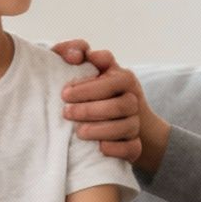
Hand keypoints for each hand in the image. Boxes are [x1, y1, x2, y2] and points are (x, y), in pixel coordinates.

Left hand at [52, 40, 165, 168]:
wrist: (121, 119)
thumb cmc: (96, 89)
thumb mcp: (89, 68)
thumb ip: (76, 52)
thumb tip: (75, 54)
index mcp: (123, 78)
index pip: (111, 82)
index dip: (88, 88)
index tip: (65, 93)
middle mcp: (132, 99)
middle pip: (119, 105)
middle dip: (90, 110)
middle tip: (66, 112)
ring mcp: (136, 122)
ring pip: (126, 127)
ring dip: (100, 130)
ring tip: (78, 132)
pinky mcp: (135, 145)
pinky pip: (132, 148)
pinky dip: (116, 149)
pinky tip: (100, 148)